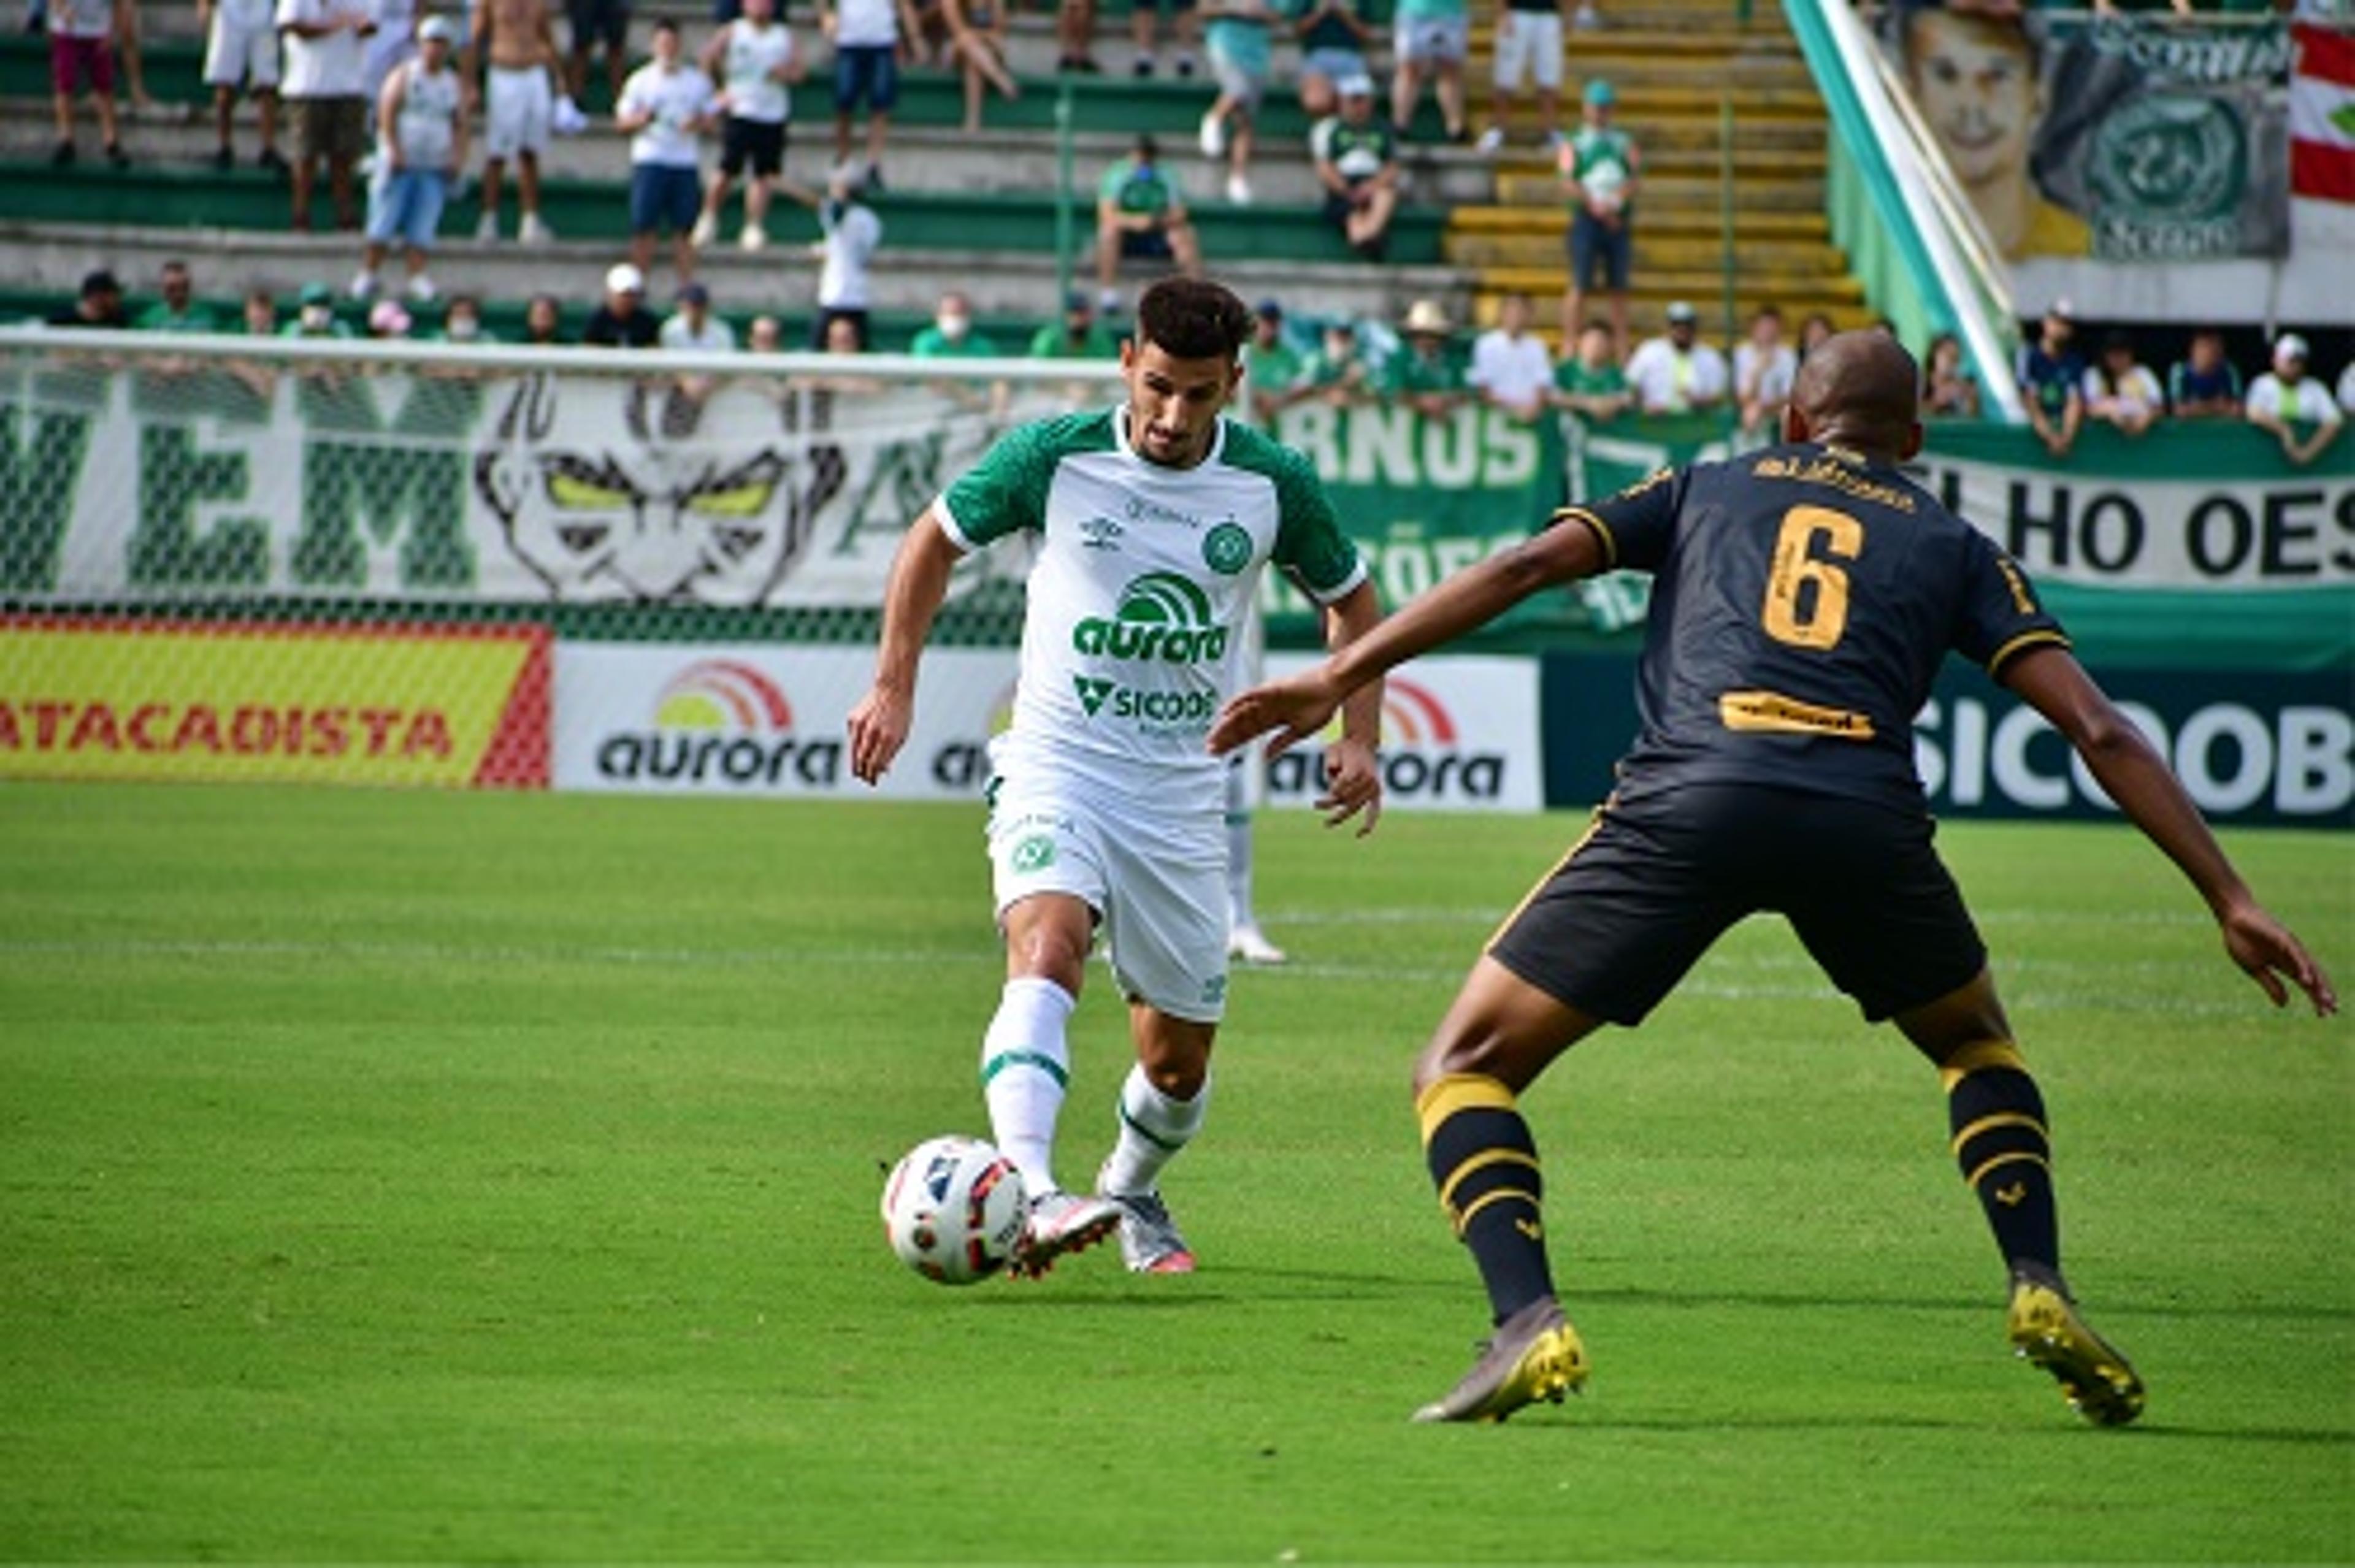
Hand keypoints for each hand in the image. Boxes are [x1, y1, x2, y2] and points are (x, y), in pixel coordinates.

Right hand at [846, 685, 912, 784]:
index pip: (874, 765)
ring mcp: (860, 725)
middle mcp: (872, 733)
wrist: (892, 689)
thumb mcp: (902, 736)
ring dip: (856, 764)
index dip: (872, 776)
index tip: (873, 782)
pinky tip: (864, 744)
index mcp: (887, 739)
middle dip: (863, 773)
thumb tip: (881, 771)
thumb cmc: (901, 715)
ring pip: (853, 752)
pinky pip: (853, 738)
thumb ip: (891, 754)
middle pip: (861, 761)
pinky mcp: (852, 719)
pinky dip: (857, 745)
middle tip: (866, 779)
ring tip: (860, 771)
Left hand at [1209, 670, 1342, 758]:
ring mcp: (1267, 698)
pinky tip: (1224, 713)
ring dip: (1226, 725)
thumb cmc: (1321, 705)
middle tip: (1209, 750)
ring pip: (1241, 713)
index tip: (1220, 754)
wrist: (1333, 686)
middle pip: (1241, 725)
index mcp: (1273, 719)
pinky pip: (1249, 696)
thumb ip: (1281, 743)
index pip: (1248, 733)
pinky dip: (1237, 703)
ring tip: (1212, 738)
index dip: (1233, 744)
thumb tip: (1265, 758)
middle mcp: (1266, 708)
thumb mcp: (1299, 731)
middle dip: (1225, 738)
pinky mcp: (1271, 688)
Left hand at [1316, 734, 1381, 836]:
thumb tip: (1333, 770)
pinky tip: (1360, 834)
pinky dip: (1369, 823)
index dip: (1331, 792)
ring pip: (1355, 806)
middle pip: (1347, 797)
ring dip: (1341, 815)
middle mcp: (1368, 778)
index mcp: (1357, 767)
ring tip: (1327, 823)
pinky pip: (1375, 811)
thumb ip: (1331, 760)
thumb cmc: (1344, 747)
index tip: (1318, 800)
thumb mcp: (1333, 749)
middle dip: (1331, 803)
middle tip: (1316, 805)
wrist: (1363, 743)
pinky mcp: (1376, 793)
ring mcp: (1373, 787)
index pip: (1342, 785)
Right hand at [2221, 901, 2336, 1014]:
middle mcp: (2293, 955)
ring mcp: (2290, 946)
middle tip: (2332, 1010)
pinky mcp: (2282, 937)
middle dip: (2322, 994)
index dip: (2316, 997)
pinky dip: (2303, 967)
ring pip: (2309, 967)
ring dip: (2318, 983)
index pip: (2306, 983)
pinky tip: (2306, 980)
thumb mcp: (2254, 969)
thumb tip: (2286, 1005)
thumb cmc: (2242, 940)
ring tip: (2324, 999)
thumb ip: (2271, 985)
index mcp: (2286, 964)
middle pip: (2313, 977)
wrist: (2232, 917)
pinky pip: (2296, 954)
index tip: (2325, 1014)